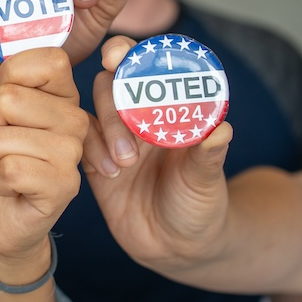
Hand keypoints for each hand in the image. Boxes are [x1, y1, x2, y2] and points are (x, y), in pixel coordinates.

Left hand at [0, 48, 86, 282]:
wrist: (3, 217)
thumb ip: (2, 84)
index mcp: (63, 94)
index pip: (47, 60)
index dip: (10, 76)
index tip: (5, 104)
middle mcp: (76, 119)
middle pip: (9, 99)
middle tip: (3, 146)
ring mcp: (73, 154)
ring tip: (6, 167)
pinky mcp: (64, 186)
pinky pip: (8, 169)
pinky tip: (11, 188)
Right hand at [82, 35, 234, 268]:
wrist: (176, 248)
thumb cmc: (199, 207)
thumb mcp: (207, 181)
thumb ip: (209, 156)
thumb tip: (222, 129)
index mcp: (168, 107)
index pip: (145, 65)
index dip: (128, 53)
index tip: (117, 57)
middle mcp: (139, 115)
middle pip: (112, 83)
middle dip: (114, 102)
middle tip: (130, 138)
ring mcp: (114, 136)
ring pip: (92, 111)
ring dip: (104, 130)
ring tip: (124, 165)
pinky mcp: (94, 160)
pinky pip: (79, 141)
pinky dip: (89, 150)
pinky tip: (109, 174)